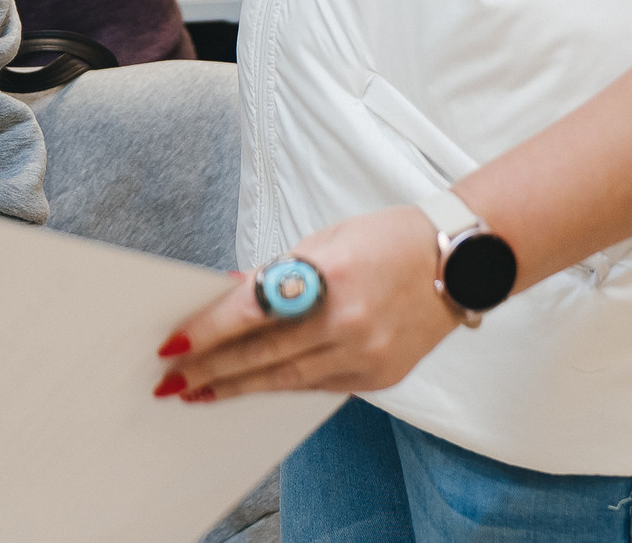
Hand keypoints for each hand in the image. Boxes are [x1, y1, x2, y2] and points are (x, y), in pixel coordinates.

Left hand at [154, 206, 456, 402]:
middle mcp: (349, 321)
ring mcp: (367, 354)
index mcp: (332, 274)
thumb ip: (278, 271)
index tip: (174, 345)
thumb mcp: (327, 239)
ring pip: (287, 380)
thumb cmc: (389, 240)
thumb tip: (228, 294)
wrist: (461, 263)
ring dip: (238, 388)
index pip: (254, 310)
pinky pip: (318, 387)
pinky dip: (281, 387)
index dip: (209, 330)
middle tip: (170, 382)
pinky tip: (251, 388)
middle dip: (210, 369)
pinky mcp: (380, 377)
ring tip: (200, 393)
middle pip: (263, 354)